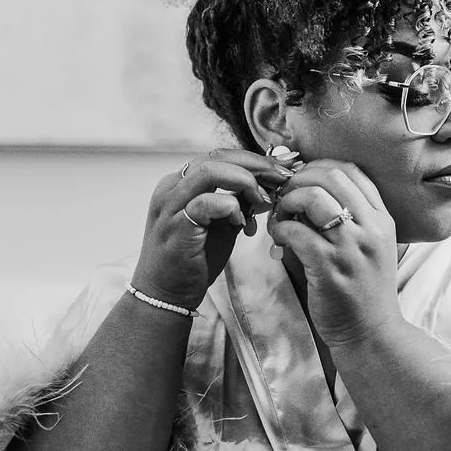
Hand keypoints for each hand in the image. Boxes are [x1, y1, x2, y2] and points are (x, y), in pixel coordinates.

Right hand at [132, 148, 293, 309]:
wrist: (167, 294)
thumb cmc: (194, 260)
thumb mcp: (223, 225)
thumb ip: (241, 204)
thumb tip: (270, 187)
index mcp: (182, 183)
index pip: (221, 156)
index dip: (255, 159)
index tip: (283, 169)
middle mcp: (172, 187)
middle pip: (218, 156)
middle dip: (256, 165)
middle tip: (283, 178)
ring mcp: (170, 205)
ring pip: (209, 171)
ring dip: (244, 181)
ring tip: (261, 199)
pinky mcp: (175, 226)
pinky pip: (205, 203)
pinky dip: (230, 207)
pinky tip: (241, 222)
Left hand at [267, 161, 400, 346]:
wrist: (372, 334)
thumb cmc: (364, 291)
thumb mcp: (371, 247)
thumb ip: (350, 219)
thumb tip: (308, 193)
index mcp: (382, 219)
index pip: (352, 171)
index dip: (320, 167)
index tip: (302, 179)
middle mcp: (371, 228)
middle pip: (332, 176)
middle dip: (300, 179)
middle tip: (286, 195)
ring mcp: (352, 248)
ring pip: (314, 198)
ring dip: (289, 201)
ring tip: (282, 215)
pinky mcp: (330, 268)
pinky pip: (298, 232)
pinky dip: (281, 229)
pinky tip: (279, 238)